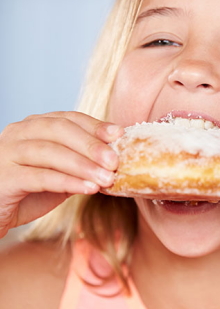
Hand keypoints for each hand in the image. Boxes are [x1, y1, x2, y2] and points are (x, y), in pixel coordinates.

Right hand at [0, 111, 123, 237]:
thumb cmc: (29, 190)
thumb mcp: (60, 172)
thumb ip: (81, 162)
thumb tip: (116, 159)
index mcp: (34, 126)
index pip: (68, 118)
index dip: (95, 125)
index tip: (119, 134)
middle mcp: (19, 133)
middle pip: (60, 130)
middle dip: (91, 144)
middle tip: (115, 161)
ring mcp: (7, 153)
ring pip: (50, 152)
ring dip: (83, 165)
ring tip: (107, 178)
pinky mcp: (3, 177)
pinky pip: (39, 176)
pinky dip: (68, 181)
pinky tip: (88, 188)